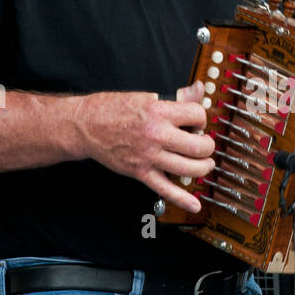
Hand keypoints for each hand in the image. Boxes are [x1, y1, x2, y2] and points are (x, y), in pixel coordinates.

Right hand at [74, 80, 214, 210]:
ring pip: (190, 169)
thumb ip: (177, 97)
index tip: (196, 121)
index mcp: (159, 112)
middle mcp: (157, 135)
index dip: (201, 118)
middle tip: (204, 143)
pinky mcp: (141, 173)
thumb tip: (198, 88)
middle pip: (200, 146)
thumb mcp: (147, 97)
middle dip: (208, 145)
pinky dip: (183, 199)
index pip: (198, 115)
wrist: (86, 125)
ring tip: (204, 163)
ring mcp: (149, 157)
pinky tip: (194, 205)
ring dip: (204, 167)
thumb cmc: (113, 109)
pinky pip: (166, 190)